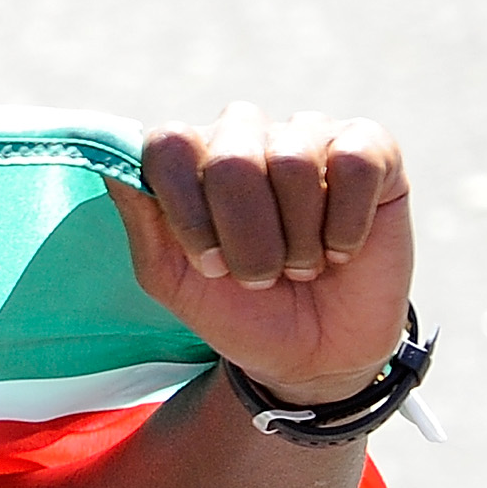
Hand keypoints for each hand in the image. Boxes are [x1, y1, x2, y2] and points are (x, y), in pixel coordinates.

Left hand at [107, 104, 411, 405]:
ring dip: (296, 238)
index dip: (187, 209)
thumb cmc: (236, 309)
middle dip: (245, 237)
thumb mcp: (171, 277)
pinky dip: (344, 224)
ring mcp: (309, 135)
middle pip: (232, 157)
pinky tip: (341, 249)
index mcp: (192, 159)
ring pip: (294, 160)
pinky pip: (355, 164)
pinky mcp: (372, 148)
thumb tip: (113, 159)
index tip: (207, 264)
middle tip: (259, 276)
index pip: (170, 143)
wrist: (311, 353)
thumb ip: (142, 219)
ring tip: (300, 266)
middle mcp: (247, 134)